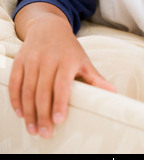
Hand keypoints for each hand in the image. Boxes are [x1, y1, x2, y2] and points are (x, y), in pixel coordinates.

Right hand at [9, 4, 115, 137]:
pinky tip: (20, 112)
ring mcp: (33, 59)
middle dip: (43, 114)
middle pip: (43, 90)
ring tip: (32, 128)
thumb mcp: (83, 60)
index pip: (62, 84)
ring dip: (29, 111)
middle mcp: (48, 59)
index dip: (60, 102)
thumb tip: (112, 92)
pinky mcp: (20, 60)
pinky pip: (15, 82)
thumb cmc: (68, 48)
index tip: (59, 119)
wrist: (49, 26)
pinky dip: (16, 99)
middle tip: (45, 132)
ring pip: (28, 89)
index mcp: (67, 60)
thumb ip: (95, 78)